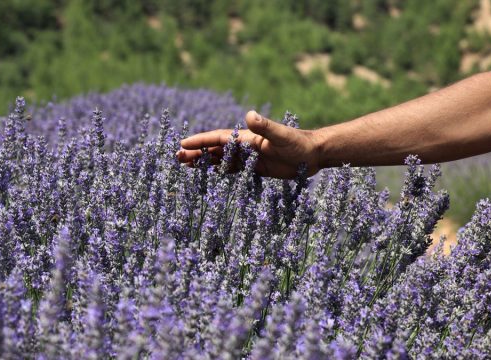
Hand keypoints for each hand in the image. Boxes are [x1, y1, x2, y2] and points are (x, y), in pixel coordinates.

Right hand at [176, 111, 321, 178]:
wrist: (314, 154)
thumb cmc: (299, 143)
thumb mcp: (281, 135)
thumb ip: (265, 126)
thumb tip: (249, 115)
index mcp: (247, 137)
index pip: (218, 139)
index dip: (200, 141)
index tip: (183, 144)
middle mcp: (245, 146)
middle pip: (215, 149)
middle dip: (196, 152)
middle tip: (176, 157)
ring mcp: (250, 157)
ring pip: (221, 160)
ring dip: (204, 161)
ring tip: (185, 165)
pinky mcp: (257, 168)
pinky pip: (233, 169)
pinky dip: (220, 171)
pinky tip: (209, 174)